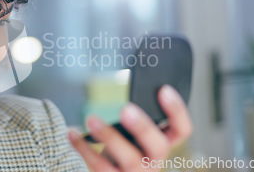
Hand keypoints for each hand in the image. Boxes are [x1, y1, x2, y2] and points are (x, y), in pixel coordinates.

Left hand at [68, 85, 192, 171]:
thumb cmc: (124, 153)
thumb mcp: (134, 137)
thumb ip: (134, 121)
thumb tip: (121, 90)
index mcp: (161, 145)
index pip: (182, 130)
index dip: (177, 111)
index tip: (164, 89)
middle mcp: (153, 161)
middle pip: (158, 146)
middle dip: (143, 126)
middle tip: (126, 109)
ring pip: (129, 159)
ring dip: (109, 137)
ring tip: (91, 119)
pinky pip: (99, 165)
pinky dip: (83, 147)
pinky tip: (71, 133)